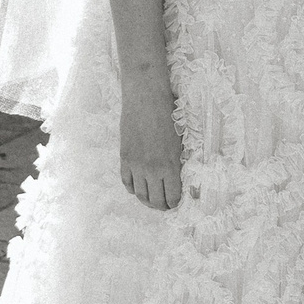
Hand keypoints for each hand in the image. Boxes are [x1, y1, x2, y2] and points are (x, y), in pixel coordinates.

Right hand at [117, 80, 183, 210]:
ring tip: (152, 200)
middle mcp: (152, 170)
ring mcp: (136, 165)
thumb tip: (179, 179)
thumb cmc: (167, 114)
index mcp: (170, 165)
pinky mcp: (124, 158)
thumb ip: (178, 162)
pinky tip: (137, 187)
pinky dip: (132, 188)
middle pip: (155, 201)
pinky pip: (126, 182)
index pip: (173, 197)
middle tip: (165, 205)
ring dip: (146, 200)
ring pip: (139, 194)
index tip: (177, 204)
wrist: (145, 97)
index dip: (175, 204)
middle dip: (162, 206)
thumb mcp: (179, 141)